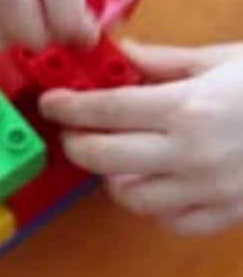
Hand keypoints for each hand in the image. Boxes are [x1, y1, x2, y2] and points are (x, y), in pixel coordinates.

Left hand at [40, 41, 242, 235]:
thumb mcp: (224, 59)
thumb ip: (166, 60)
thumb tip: (123, 54)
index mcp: (187, 107)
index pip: (107, 109)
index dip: (70, 107)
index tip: (51, 103)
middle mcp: (192, 153)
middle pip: (107, 158)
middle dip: (78, 145)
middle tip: (73, 132)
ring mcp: (209, 189)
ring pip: (134, 199)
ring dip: (113, 179)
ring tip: (117, 160)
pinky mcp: (228, 213)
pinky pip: (173, 222)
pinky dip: (157, 207)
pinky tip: (156, 184)